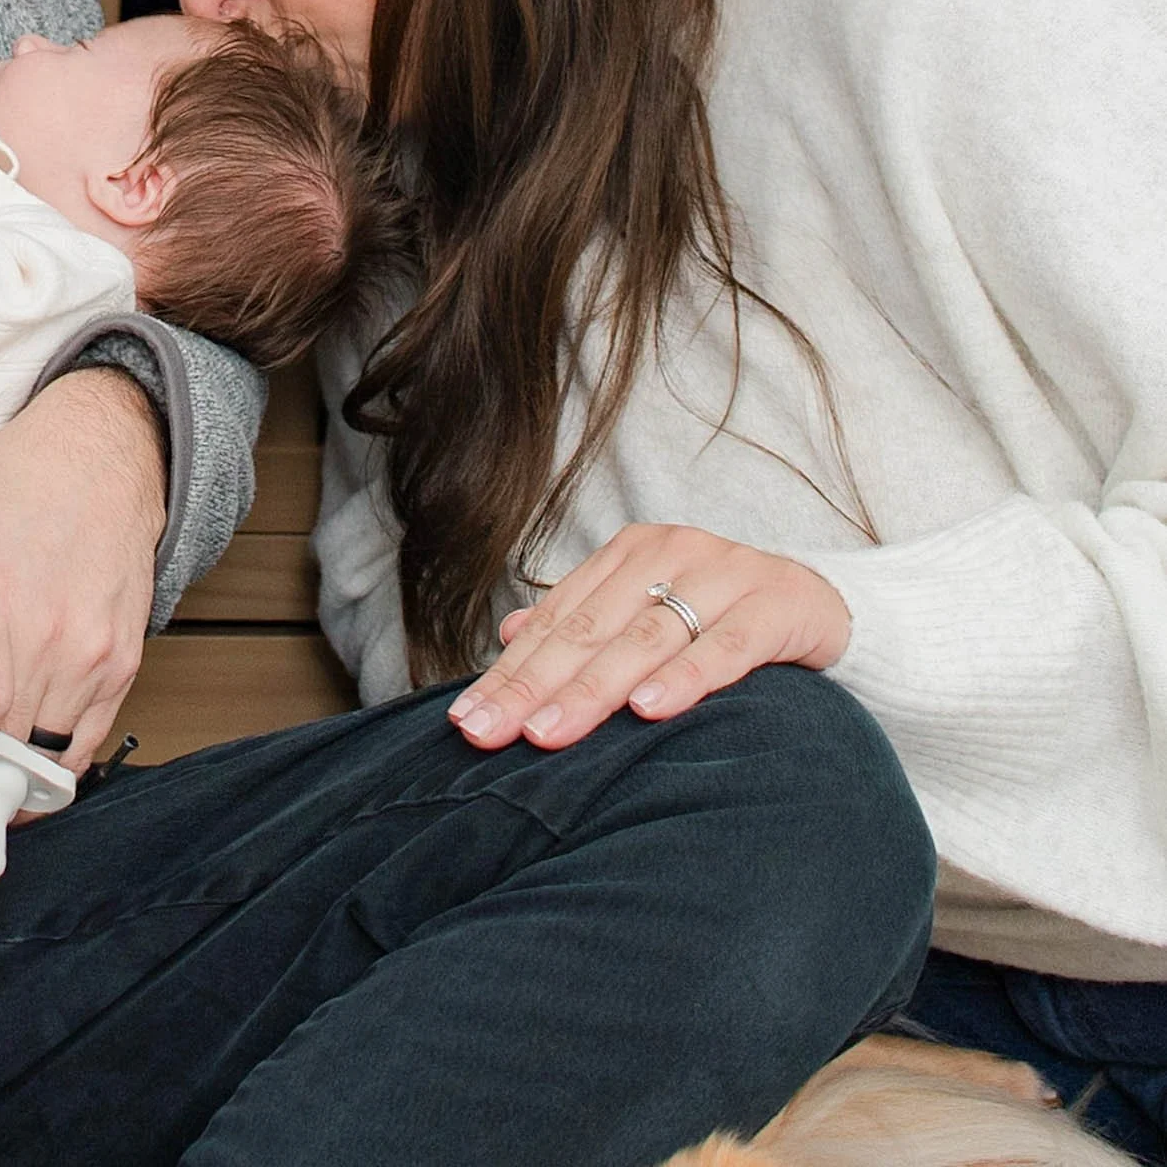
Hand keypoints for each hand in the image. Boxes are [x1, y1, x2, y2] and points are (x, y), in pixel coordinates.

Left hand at [447, 523, 850, 750]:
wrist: (826, 602)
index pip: (555, 623)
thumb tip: (508, 635)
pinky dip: (685, 678)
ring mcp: (724, 574)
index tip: (463, 722)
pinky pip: (725, 647)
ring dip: (593, 689)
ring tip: (549, 733)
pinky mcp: (777, 605)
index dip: (509, 674)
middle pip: (588, 631)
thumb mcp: (650, 615)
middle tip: (488, 736)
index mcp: (628, 555)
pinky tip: (648, 710)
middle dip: (532, 688)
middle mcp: (669, 554)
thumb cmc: (723, 617)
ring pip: (645, 639)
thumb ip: (585, 623)